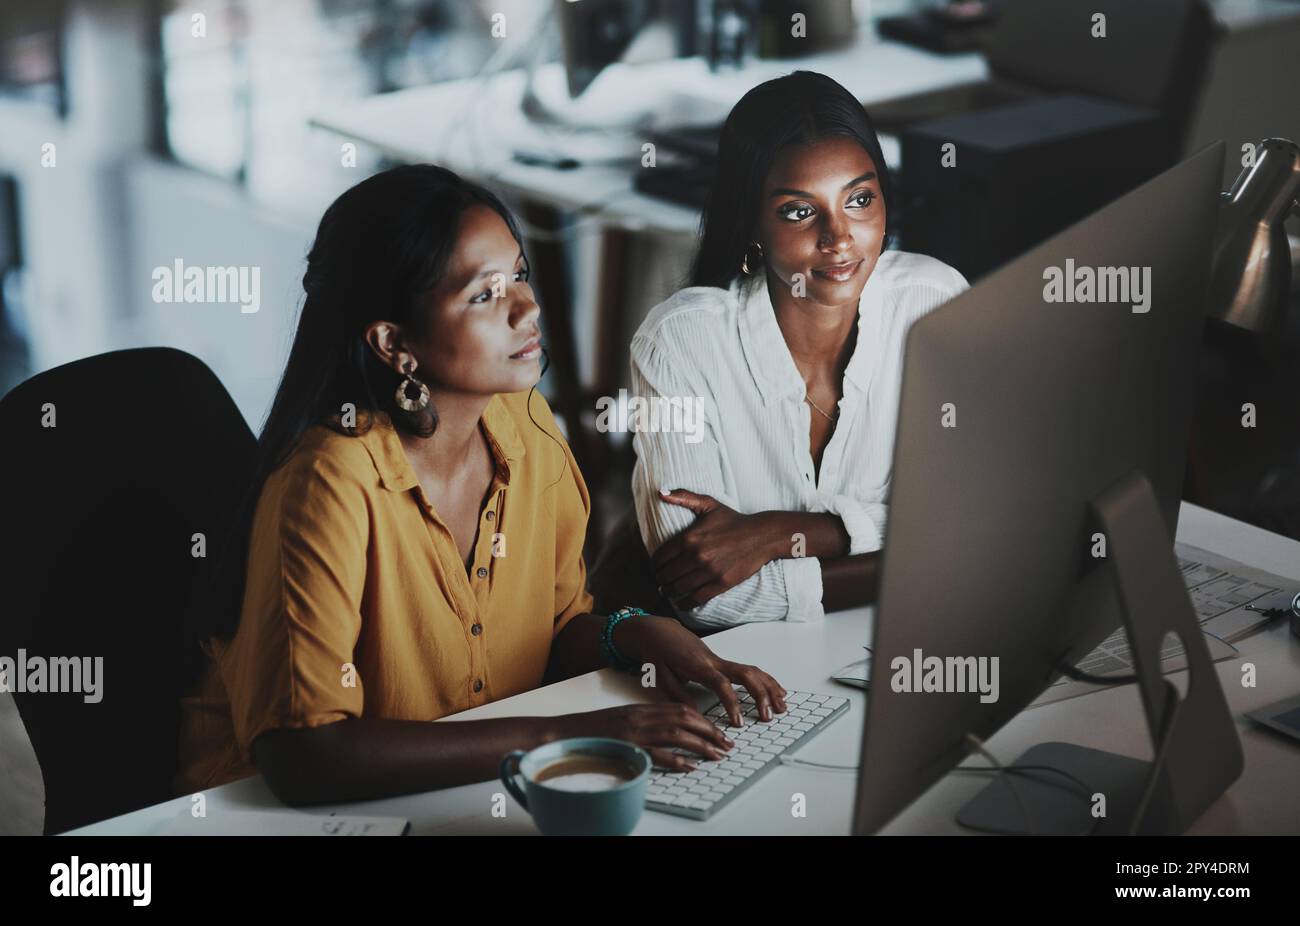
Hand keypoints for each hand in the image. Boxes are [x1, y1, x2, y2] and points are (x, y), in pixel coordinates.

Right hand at [561, 703, 734, 771]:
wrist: (565, 732)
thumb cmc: (592, 729)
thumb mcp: (621, 719)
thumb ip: (643, 721)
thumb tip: (667, 732)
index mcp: (641, 708)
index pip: (680, 709)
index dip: (703, 719)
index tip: (717, 730)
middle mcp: (641, 716)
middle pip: (684, 719)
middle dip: (709, 731)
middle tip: (727, 744)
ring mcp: (634, 731)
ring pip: (677, 734)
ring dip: (701, 745)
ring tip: (718, 755)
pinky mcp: (627, 746)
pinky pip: (657, 754)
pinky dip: (677, 760)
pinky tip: (691, 767)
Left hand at [616, 614, 787, 728]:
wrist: (658, 630)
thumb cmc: (657, 651)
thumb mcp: (659, 675)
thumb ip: (677, 693)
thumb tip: (694, 714)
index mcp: (698, 665)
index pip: (720, 683)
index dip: (732, 702)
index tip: (738, 721)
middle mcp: (714, 661)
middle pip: (745, 674)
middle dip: (761, 695)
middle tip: (768, 717)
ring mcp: (720, 659)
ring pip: (752, 670)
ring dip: (769, 688)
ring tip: (781, 707)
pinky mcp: (722, 661)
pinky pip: (749, 670)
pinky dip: (765, 680)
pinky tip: (777, 691)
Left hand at [653, 489, 776, 605]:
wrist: (762, 535)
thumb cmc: (734, 520)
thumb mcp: (709, 504)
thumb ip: (684, 497)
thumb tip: (660, 493)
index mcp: (689, 537)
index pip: (660, 557)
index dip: (654, 564)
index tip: (655, 567)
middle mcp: (696, 556)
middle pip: (667, 574)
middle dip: (660, 579)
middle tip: (660, 581)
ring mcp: (708, 571)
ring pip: (679, 588)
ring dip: (669, 592)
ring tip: (668, 591)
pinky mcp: (720, 583)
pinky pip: (696, 598)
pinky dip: (684, 603)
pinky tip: (680, 603)